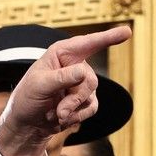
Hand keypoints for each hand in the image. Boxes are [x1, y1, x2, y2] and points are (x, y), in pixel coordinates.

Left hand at [0, 26, 131, 155]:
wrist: (27, 124)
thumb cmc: (28, 98)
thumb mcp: (39, 85)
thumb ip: (62, 77)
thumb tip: (84, 72)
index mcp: (62, 53)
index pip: (89, 43)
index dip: (109, 37)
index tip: (128, 31)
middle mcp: (75, 65)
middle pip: (90, 80)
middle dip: (75, 98)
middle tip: (59, 110)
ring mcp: (81, 83)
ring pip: (91, 96)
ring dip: (73, 109)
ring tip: (55, 113)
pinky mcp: (85, 100)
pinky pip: (92, 108)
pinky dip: (77, 116)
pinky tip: (62, 118)